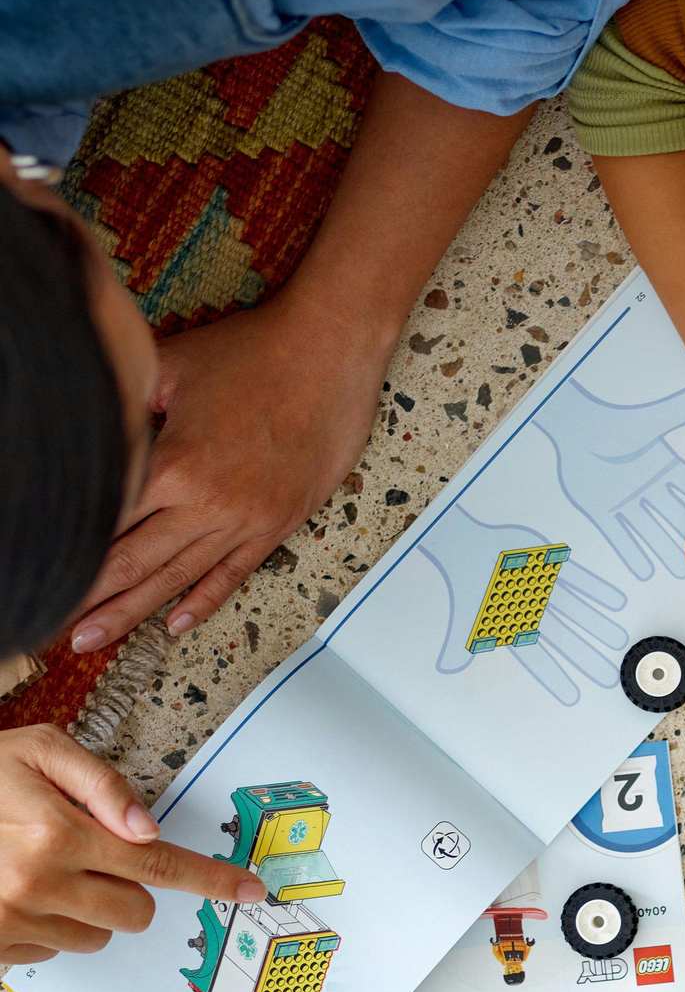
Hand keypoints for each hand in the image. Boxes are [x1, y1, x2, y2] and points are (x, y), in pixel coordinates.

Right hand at [0, 726, 264, 964]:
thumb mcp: (40, 752)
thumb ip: (103, 786)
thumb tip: (150, 828)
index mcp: (60, 836)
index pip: (158, 866)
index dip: (212, 879)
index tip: (253, 890)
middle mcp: (37, 887)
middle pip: (135, 911)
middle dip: (127, 885)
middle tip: (89, 852)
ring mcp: (11, 924)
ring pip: (97, 935)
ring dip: (87, 907)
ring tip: (43, 867)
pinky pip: (53, 950)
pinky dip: (48, 924)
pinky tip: (16, 889)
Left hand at [71, 293, 386, 650]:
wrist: (329, 353)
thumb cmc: (250, 352)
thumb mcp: (171, 367)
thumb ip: (128, 406)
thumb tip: (94, 428)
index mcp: (173, 465)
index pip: (108, 523)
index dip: (73, 553)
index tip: (47, 575)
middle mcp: (208, 503)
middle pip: (137, 563)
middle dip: (94, 600)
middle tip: (60, 631)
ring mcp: (247, 518)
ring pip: (181, 576)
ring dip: (136, 611)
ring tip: (98, 640)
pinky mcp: (279, 522)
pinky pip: (235, 572)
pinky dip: (204, 601)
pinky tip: (175, 625)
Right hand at [416, 507, 629, 705]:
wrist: (469, 546)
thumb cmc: (468, 583)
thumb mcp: (465, 615)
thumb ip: (459, 642)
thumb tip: (446, 667)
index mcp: (516, 626)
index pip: (538, 658)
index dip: (555, 677)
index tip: (572, 697)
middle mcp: (537, 612)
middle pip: (565, 639)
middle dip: (585, 657)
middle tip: (608, 677)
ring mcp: (547, 590)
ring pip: (577, 612)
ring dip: (596, 625)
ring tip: (619, 641)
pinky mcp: (552, 567)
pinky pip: (579, 581)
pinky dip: (596, 591)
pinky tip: (615, 602)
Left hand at [533, 379, 684, 580]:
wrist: (575, 430)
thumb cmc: (609, 422)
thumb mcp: (646, 420)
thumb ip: (671, 412)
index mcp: (664, 468)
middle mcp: (650, 489)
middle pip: (676, 517)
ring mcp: (630, 503)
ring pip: (652, 532)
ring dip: (666, 552)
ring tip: (683, 574)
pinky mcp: (607, 512)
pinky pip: (622, 536)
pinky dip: (633, 552)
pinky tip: (645, 572)